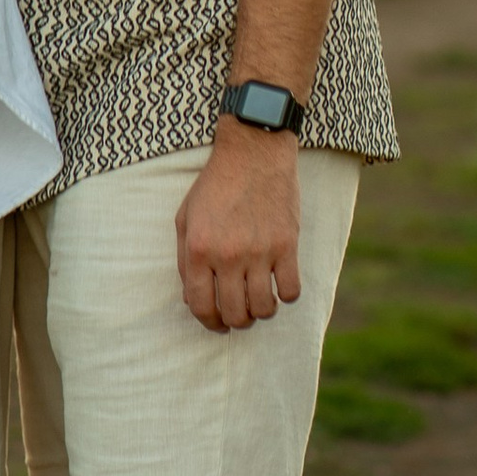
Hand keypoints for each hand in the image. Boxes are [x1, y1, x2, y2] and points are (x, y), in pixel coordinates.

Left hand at [175, 122, 302, 333]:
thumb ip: (184, 260)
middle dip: (236, 322)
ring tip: (260, 302)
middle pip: (234, 313)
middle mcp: (228, 256)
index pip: (201, 306)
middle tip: (240, 315)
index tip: (217, 324)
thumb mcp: (184, 218)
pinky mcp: (287, 245)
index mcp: (199, 250)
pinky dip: (286, 296)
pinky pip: (292, 290)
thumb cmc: (215, 185)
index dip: (209, 322)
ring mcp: (260, 252)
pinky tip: (281, 286)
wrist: (253, 152)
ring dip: (261, 312)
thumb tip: (192, 298)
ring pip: (264, 308)